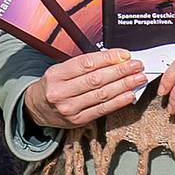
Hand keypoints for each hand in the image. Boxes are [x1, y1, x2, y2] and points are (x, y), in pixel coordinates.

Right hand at [22, 49, 144, 129]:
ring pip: (102, 94)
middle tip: (137, 65)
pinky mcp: (77, 120)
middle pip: (96, 79)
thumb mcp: (60, 71)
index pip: (86, 64)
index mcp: (56, 75)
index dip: (108, 58)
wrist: (35, 109)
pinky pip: (102, 109)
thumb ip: (83, 66)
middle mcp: (60, 92)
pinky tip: (130, 94)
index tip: (124, 54)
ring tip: (138, 78)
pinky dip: (118, 101)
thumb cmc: (53, 86)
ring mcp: (69, 108)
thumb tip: (113, 59)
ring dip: (124, 85)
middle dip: (120, 71)